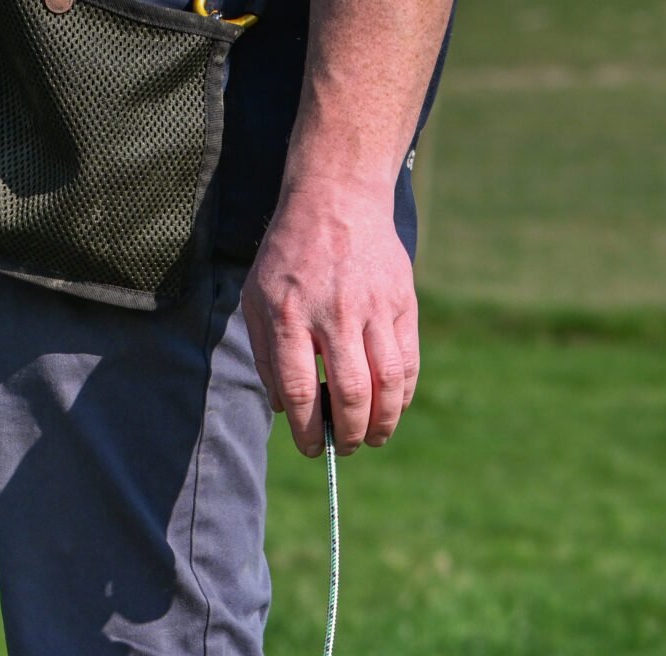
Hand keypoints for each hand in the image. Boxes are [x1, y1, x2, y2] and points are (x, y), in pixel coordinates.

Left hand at [240, 183, 418, 456]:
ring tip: (373, 438)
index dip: (307, 429)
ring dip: (382, 421)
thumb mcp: (256, 299)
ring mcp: (373, 307)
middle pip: (350, 392)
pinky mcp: (402, 300)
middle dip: (347, 433)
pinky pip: (408, 359)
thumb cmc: (288, 255)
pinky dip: (404, 393)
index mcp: (289, 317)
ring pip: (387, 381)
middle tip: (343, 448)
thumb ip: (265, 355)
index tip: (309, 447)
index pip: (301, 390)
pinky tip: (393, 408)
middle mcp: (333, 314)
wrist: (336, 198)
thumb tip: (284, 408)